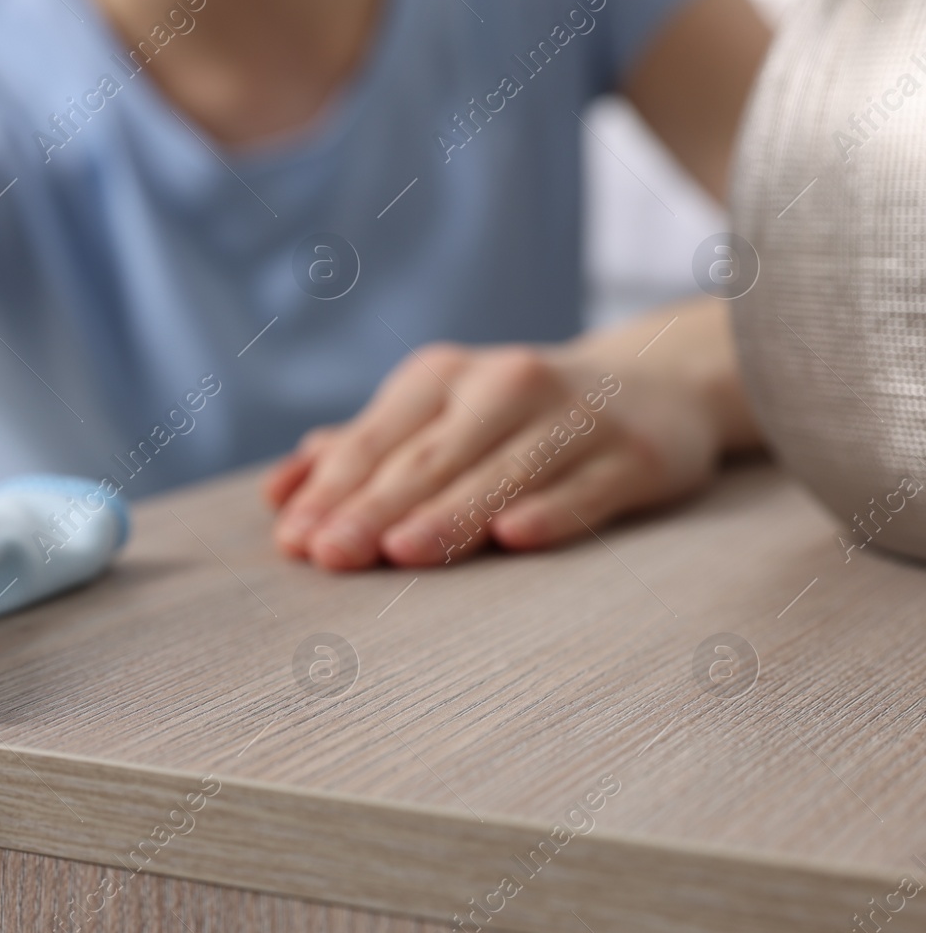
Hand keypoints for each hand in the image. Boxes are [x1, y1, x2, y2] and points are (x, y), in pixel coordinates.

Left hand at [264, 319, 743, 568]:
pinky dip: (551, 510)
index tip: (294, 541)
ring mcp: (574, 418)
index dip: (332, 489)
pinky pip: (587, 489)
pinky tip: (514, 535)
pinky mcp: (635, 455)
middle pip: (429, 458)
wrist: (654, 384)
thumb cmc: (511, 418)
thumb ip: (359, 452)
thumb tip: (277, 493)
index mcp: (440, 376)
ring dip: (450, 514)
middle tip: (330, 556)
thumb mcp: (435, 417)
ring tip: (401, 552)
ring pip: (502, 473)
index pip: (375, 440)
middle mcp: (503, 384)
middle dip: (374, 508)